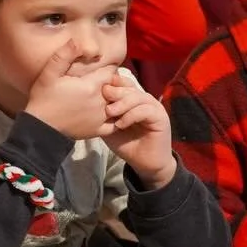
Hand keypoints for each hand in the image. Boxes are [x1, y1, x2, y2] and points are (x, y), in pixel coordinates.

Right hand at [24, 40, 117, 140]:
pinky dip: (116, 118)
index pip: (112, 72)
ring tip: (106, 97)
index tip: (98, 71)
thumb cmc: (43, 99)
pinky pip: (116, 123)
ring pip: (120, 105)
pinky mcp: (98, 130)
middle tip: (102, 83)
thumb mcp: (49, 74)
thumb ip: (64, 55)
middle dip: (112, 84)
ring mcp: (101, 118)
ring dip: (115, 100)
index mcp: (91, 85)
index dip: (107, 69)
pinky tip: (108, 114)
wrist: (40, 128)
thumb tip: (75, 40)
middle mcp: (100, 101)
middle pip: (117, 88)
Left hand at [101, 70, 175, 188]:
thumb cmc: (126, 143)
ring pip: (138, 97)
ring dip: (122, 103)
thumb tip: (86, 101)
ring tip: (109, 112)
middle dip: (115, 91)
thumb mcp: (108, 127)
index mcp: (132, 99)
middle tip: (103, 97)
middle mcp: (144, 100)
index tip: (96, 89)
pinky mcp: (161, 118)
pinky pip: (145, 110)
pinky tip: (120, 124)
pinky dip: (131, 115)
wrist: (144, 163)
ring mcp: (154, 107)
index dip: (111, 83)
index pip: (122, 82)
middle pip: (130, 86)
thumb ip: (102, 114)